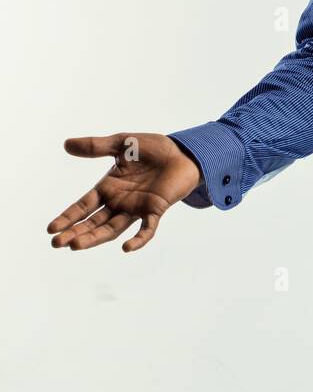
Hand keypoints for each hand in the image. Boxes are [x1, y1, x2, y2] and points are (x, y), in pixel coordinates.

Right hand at [47, 133, 204, 252]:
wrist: (182, 151)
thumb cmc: (153, 148)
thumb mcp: (121, 143)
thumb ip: (96, 146)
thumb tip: (66, 144)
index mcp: (108, 187)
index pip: (83, 206)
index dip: (68, 217)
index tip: (51, 229)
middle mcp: (119, 202)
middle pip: (93, 222)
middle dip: (75, 232)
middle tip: (57, 243)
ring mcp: (137, 208)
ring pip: (112, 228)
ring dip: (95, 238)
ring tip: (75, 245)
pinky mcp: (156, 209)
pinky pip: (147, 229)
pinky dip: (138, 239)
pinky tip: (126, 247)